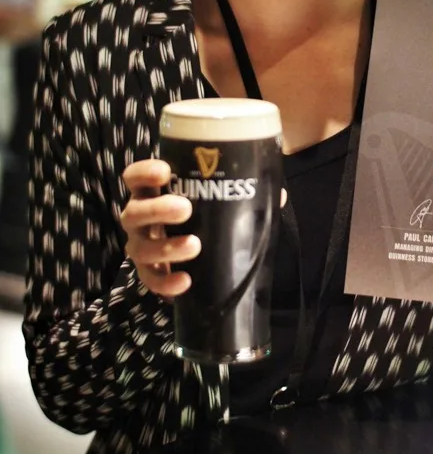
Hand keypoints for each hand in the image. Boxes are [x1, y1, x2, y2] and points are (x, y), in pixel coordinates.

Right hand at [120, 159, 288, 297]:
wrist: (198, 259)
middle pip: (134, 211)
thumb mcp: (223, 203)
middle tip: (185, 209)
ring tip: (195, 245)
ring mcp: (141, 246)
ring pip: (139, 247)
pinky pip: (150, 280)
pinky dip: (166, 282)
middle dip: (157, 209)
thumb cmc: (208, 218)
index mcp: (155, 193)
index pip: (136, 177)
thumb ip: (245, 196)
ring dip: (166, 246)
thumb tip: (278, 195)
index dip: (145, 172)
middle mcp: (140, 218)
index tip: (165, 171)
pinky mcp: (149, 274)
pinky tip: (185, 282)